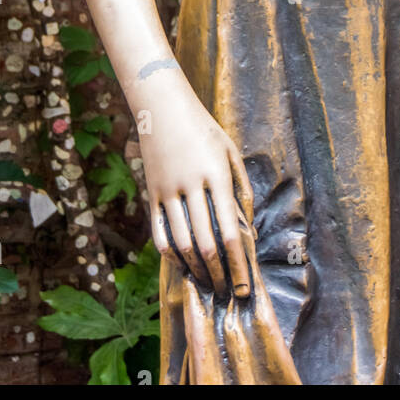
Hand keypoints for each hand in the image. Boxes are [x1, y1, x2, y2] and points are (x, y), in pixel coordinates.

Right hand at [138, 77, 253, 298]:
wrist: (163, 106)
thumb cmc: (203, 128)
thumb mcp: (230, 150)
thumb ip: (241, 188)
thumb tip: (248, 228)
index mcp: (216, 175)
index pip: (229, 230)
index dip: (238, 264)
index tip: (245, 286)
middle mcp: (191, 185)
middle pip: (205, 243)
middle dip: (219, 273)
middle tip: (229, 292)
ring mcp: (167, 190)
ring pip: (181, 242)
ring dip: (196, 268)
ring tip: (209, 283)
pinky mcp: (151, 192)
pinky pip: (159, 232)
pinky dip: (171, 253)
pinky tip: (183, 264)